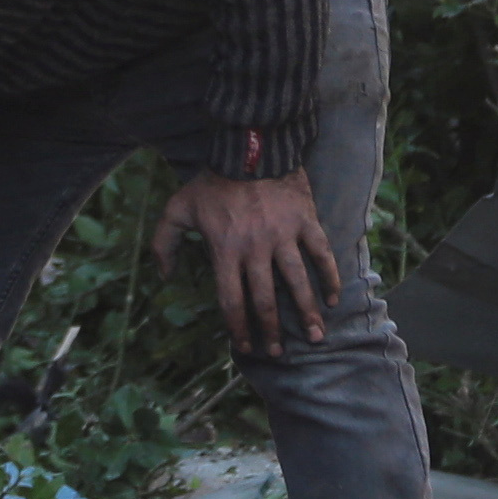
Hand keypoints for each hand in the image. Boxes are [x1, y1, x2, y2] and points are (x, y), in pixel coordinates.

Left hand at [152, 171, 339, 352]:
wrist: (249, 146)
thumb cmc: (212, 180)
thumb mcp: (178, 208)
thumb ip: (165, 243)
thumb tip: (164, 276)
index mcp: (225, 250)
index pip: (231, 300)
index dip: (238, 328)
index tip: (245, 346)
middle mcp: (255, 249)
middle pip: (264, 300)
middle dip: (272, 331)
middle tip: (278, 352)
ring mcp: (283, 236)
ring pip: (297, 283)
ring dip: (307, 312)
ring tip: (316, 336)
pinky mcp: (306, 221)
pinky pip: (321, 254)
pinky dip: (330, 276)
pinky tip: (333, 297)